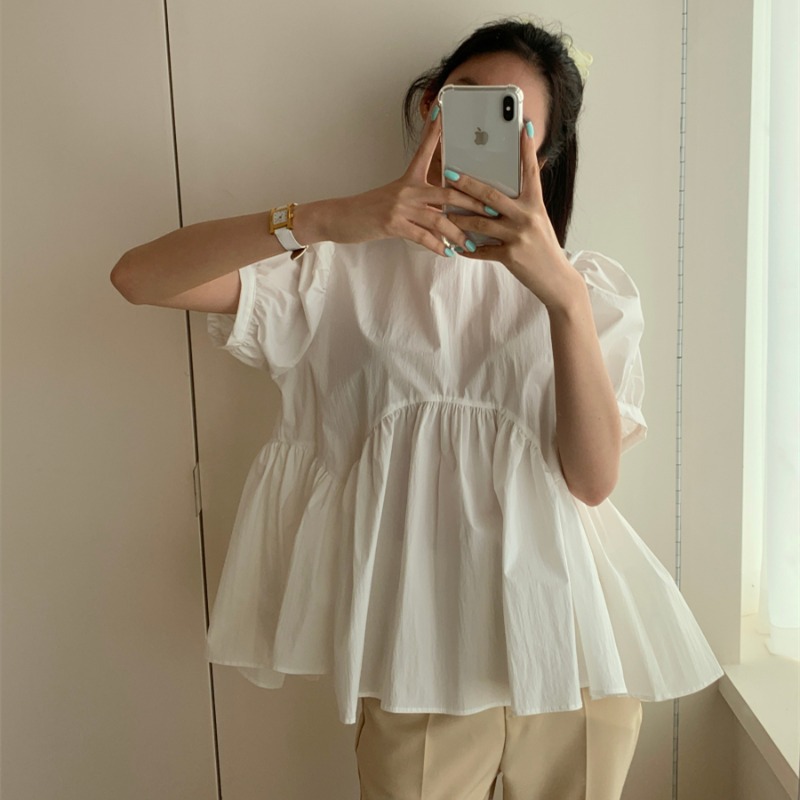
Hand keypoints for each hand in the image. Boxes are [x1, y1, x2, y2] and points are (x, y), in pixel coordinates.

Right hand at [328, 109, 489, 254]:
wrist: (340, 218)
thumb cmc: (368, 209)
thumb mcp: (393, 197)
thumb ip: (419, 200)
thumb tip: (442, 211)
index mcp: (408, 179)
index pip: (426, 150)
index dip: (436, 132)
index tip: (444, 113)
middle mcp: (407, 189)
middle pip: (448, 192)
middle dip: (473, 203)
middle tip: (492, 211)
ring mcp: (400, 206)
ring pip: (439, 218)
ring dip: (457, 234)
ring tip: (469, 244)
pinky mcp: (393, 224)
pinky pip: (422, 236)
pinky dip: (437, 246)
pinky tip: (446, 253)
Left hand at [443, 121, 578, 308]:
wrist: (555, 279)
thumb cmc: (543, 247)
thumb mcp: (538, 220)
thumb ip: (524, 203)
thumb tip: (508, 186)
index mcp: (535, 203)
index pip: (531, 170)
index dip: (527, 147)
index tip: (522, 126)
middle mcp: (527, 216)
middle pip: (491, 195)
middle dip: (468, 184)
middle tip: (450, 174)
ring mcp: (517, 236)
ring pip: (480, 222)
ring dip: (459, 217)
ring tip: (444, 211)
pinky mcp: (510, 256)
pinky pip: (482, 250)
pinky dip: (468, 248)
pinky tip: (457, 247)